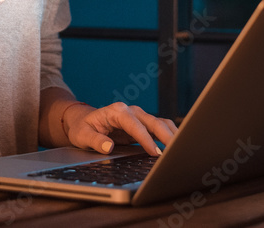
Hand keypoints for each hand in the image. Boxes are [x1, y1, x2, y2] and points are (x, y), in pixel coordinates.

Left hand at [63, 102, 177, 155]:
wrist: (84, 121)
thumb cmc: (83, 128)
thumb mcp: (82, 135)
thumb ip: (95, 140)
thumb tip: (108, 147)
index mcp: (117, 111)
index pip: (135, 125)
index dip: (145, 138)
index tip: (154, 152)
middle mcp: (131, 111)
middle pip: (153, 121)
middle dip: (166, 136)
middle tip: (175, 151)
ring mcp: (139, 117)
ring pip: (161, 123)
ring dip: (172, 134)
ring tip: (181, 149)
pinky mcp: (144, 125)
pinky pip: (161, 128)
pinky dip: (170, 135)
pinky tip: (176, 146)